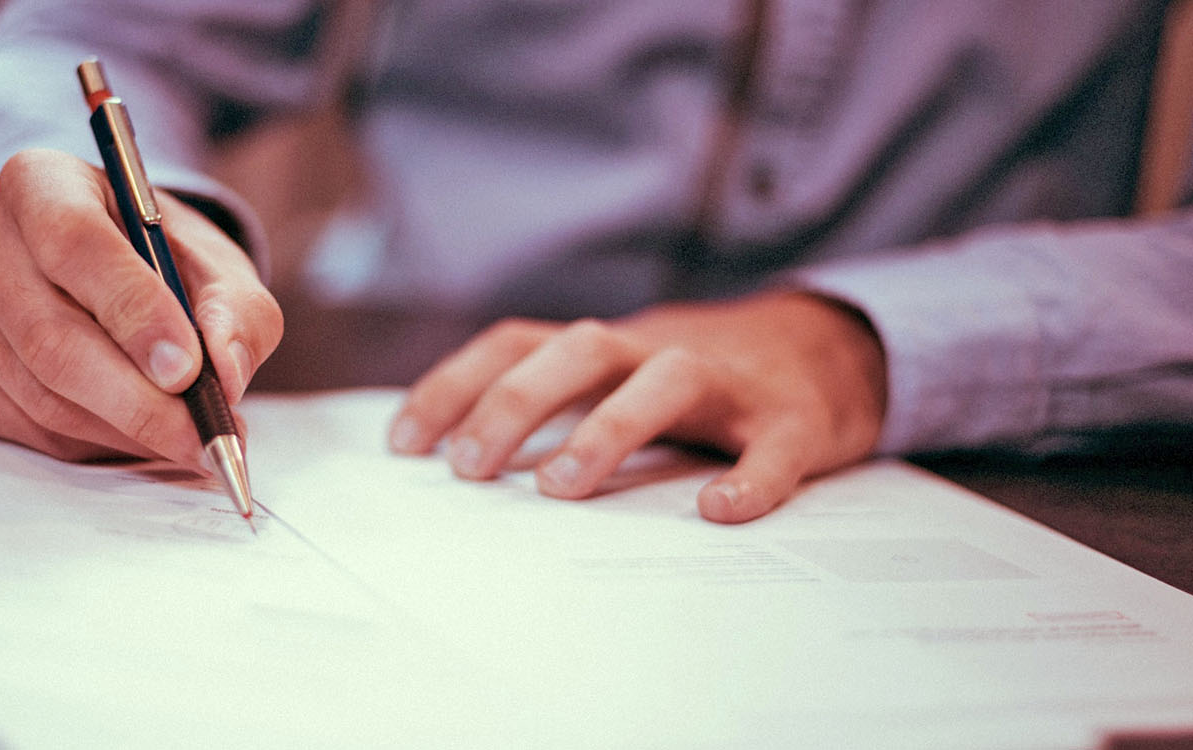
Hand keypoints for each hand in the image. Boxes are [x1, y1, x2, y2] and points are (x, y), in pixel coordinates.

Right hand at [0, 149, 281, 463]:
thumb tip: (226, 372)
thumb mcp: (219, 268)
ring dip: (125, 430)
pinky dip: (93, 444)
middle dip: (138, 400)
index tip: (187, 369)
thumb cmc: (165, 263)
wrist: (114, 275)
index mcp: (40, 183)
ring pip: (42, 394)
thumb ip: (236, 312)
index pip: (74, 244)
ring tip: (189, 439)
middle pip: (51, 337)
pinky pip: (26, 426)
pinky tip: (138, 435)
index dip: (133, 312)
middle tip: (203, 435)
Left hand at [387, 292, 886, 521]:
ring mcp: (729, 382)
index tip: (403, 444)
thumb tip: (460, 460)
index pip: (517, 343)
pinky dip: (750, 477)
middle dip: (515, 402)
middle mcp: (658, 350)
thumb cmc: (698, 380)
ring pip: (666, 381)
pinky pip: (773, 446)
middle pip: (579, 350)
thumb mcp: (618, 377)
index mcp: (608, 347)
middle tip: (469, 469)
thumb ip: (556, 403)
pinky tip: (719, 512)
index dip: (455, 385)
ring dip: (608, 428)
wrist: (830, 347)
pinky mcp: (794, 420)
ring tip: (560, 488)